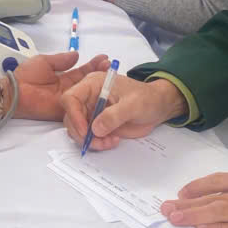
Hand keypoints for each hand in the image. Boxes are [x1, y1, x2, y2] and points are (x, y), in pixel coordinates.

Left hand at [6, 52, 110, 120]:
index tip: (105, 59)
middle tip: (112, 68)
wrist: (15, 92)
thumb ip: (62, 60)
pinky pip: (80, 111)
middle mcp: (68, 90)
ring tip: (112, 79)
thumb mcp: (45, 62)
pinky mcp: (65, 112)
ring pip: (87, 97)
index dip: (94, 65)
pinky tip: (103, 100)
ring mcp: (68, 102)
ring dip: (99, 90)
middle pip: (88, 83)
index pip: (82, 71)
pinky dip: (91, 107)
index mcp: (63, 77)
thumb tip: (77, 54)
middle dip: (101, 76)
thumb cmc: (26, 76)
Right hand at [61, 74, 186, 149]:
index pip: (71, 97)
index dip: (73, 115)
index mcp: (93, 84)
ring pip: (77, 129)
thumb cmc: (147, 98)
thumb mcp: (134, 104)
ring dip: (90, 140)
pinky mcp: (97, 124)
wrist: (157, 107)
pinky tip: (112, 141)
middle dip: (82, 133)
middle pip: (70, 116)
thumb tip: (96, 129)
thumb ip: (114, 115)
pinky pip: (88, 137)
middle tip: (99, 142)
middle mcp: (88, 97)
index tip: (86, 131)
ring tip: (109, 142)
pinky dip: (96, 143)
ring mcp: (91, 111)